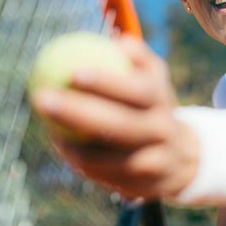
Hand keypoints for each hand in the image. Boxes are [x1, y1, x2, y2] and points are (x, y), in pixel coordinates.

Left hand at [30, 35, 197, 199]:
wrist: (184, 158)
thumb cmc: (153, 106)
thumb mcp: (154, 78)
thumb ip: (136, 56)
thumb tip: (113, 39)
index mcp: (162, 100)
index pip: (137, 90)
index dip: (107, 82)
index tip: (73, 72)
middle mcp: (161, 131)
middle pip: (119, 125)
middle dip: (77, 112)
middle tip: (40, 97)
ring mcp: (153, 162)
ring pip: (106, 156)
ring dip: (71, 143)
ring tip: (45, 125)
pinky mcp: (141, 187)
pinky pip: (102, 174)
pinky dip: (79, 160)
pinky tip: (60, 144)